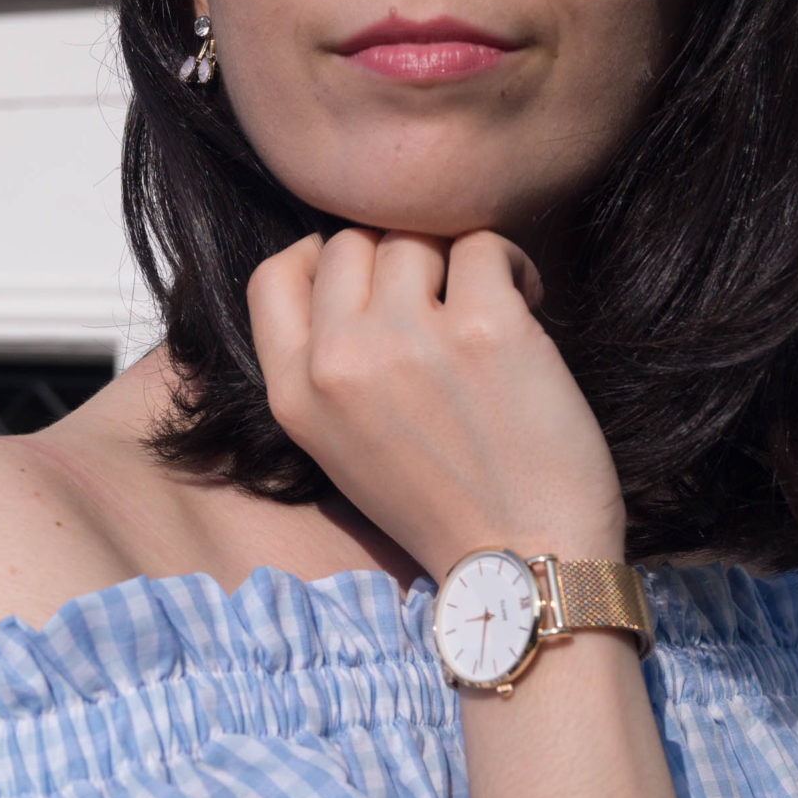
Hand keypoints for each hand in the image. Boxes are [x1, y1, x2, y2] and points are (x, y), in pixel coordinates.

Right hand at [246, 228, 626, 580]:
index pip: (273, 275)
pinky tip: (525, 305)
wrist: (522, 562)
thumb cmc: (440, 505)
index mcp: (294, 394)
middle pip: (350, 243)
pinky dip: (510, 263)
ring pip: (415, 236)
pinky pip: (484, 242)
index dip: (320, 259)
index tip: (367, 279)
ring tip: (484, 308)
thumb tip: (349, 271)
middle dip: (397, 260)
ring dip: (454, 260)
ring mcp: (409, 340)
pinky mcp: (485, 327)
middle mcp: (339, 360)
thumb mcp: (338, 446)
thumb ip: (324, 365)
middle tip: (438, 303)